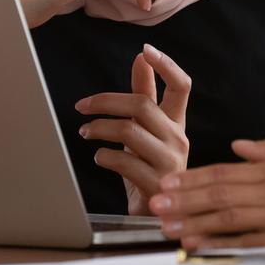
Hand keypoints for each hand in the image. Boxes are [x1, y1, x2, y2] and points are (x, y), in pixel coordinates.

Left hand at [76, 44, 191, 215]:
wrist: (155, 215)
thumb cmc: (147, 166)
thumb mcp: (145, 129)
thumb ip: (145, 95)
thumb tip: (140, 58)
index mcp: (176, 122)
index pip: (182, 86)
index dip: (167, 65)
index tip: (146, 49)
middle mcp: (178, 138)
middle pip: (142, 105)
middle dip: (106, 101)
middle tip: (82, 105)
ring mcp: (170, 162)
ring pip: (129, 130)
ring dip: (98, 128)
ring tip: (85, 132)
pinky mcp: (156, 184)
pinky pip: (124, 161)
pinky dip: (104, 156)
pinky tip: (98, 157)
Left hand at [148, 130, 264, 248]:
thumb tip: (239, 146)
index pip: (225, 170)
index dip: (194, 176)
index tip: (169, 181)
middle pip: (220, 192)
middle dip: (184, 198)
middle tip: (156, 203)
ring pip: (229, 217)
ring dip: (196, 221)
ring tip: (169, 225)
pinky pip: (249, 242)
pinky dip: (223, 243)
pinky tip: (202, 245)